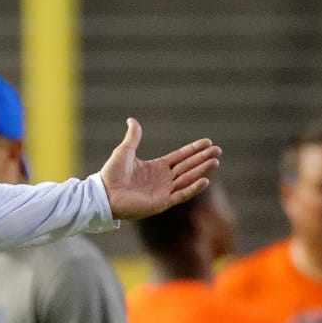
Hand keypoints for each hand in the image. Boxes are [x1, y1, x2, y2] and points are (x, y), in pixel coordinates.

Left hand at [100, 118, 221, 218]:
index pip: (180, 157)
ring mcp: (163, 191)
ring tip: (215, 162)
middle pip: (188, 167)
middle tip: (218, 150)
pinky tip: (205, 180)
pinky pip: (181, 195)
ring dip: (201, 171)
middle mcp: (163, 179)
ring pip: (187, 179)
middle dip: (202, 158)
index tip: (208, 142)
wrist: (103, 194)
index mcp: (157, 167)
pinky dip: (193, 188)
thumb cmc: (111, 174)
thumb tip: (132, 119)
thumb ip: (133, 136)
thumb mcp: (124, 151)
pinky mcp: (161, 203)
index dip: (193, 150)